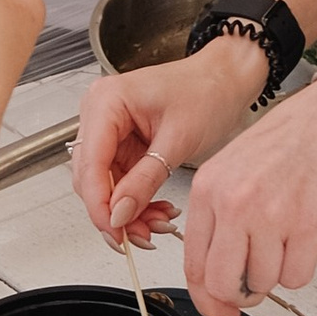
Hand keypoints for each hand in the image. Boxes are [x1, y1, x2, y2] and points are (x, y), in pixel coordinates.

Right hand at [72, 42, 269, 248]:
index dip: (99, 203)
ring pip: (106, 185)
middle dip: (116, 211)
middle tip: (141, 236)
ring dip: (129, 210)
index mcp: (106, 102)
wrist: (226, 80)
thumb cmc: (207, 91)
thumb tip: (120, 215)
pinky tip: (158, 211)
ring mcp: (110, 130)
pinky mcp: (123, 145)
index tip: (115, 231)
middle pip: (91, 178)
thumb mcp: (177, 140)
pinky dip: (138, 200)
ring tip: (158, 223)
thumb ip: (145, 180)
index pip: (90, 163)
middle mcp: (100, 114)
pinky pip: (121, 182)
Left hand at [178, 81, 316, 315]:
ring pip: (262, 284)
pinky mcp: (308, 228)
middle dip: (239, 295)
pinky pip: (297, 278)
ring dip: (276, 274)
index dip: (207, 297)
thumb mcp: (234, 167)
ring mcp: (271, 218)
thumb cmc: (292, 137)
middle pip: (222, 284)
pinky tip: (305, 238)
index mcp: (209, 189)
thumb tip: (215, 272)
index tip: (219, 307)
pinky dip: (302, 268)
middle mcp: (234, 204)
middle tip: (253, 287)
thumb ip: (219, 217)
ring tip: (287, 240)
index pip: (193, 264)